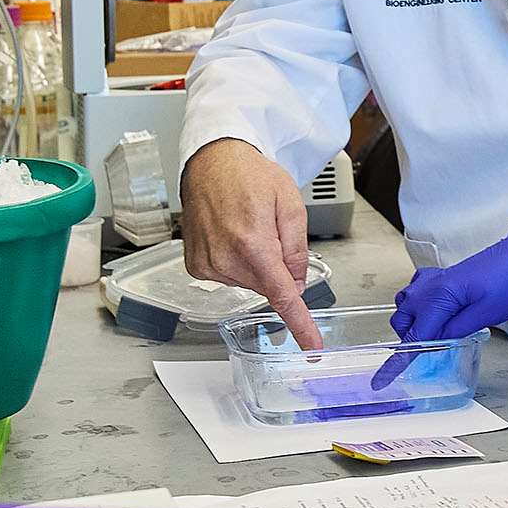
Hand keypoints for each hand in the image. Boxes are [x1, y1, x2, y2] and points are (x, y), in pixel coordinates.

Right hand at [181, 139, 321, 349]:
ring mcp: (207, 264)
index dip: (300, 324)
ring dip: (255, 262)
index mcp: (253, 243)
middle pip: (267, 286)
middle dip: (276, 266)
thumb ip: (297, 249)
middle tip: (268, 230)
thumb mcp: (290, 204)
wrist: (211, 161)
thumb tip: (297, 284)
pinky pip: (228, 277)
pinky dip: (236, 262)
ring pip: (248, 282)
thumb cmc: (250, 174)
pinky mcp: (196, 265)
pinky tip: (230, 236)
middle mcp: (226, 258)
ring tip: (245, 226)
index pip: (282, 296)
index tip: (311, 346)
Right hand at [381, 228, 507, 383]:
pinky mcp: (441, 275)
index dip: (396, 363)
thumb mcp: (485, 315)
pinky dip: (421, 306)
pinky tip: (440, 312)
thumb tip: (437, 342)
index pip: (413, 338)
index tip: (381, 380)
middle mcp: (429, 286)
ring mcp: (433, 278)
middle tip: (437, 349)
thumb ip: (456, 331)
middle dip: (414, 338)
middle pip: (403, 322)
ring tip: (441, 331)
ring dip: (416, 322)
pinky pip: (417, 292)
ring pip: (406, 306)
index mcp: (438, 297)